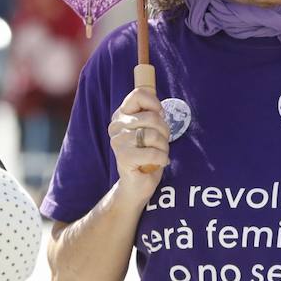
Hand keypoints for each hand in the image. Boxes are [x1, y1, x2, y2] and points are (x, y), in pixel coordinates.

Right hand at [109, 86, 169, 205]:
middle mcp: (116, 126)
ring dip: (163, 147)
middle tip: (160, 143)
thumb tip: (160, 110)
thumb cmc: (146, 155)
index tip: (160, 116)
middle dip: (164, 132)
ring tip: (158, 154)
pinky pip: (153, 153)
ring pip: (154, 135)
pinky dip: (162, 159)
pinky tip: (158, 163)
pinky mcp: (124, 157)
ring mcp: (118, 141)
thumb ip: (152, 115)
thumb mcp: (150, 130)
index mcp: (121, 115)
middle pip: (152, 117)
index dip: (155, 104)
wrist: (136, 185)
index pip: (138, 95)